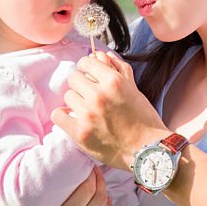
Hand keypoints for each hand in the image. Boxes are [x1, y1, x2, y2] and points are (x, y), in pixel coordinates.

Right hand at [0, 166, 113, 205]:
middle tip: (94, 170)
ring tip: (99, 185)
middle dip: (99, 181)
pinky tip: (101, 202)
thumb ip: (19, 175)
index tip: (87, 163)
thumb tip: (21, 146)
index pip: (87, 191)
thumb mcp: (15, 196)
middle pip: (98, 201)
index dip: (91, 173)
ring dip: (105, 198)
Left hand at [52, 51, 166, 168]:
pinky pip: (58, 115)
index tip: (89, 76)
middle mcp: (99, 96)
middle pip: (74, 78)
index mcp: (114, 82)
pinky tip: (74, 119)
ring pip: (67, 96)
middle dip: (81, 85)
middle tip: (90, 96)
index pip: (85, 62)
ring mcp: (88, 115)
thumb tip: (102, 55)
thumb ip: (119, 69)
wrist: (148, 150)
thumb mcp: (135, 90)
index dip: (87, 68)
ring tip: (88, 111)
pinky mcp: (80, 133)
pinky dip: (64, 116)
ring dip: (76, 102)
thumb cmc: (145, 120)